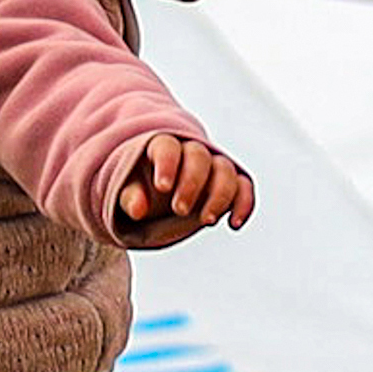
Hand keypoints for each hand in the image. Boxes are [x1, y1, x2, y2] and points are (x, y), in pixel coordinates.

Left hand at [109, 137, 252, 251]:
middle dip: (192, 183)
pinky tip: (233, 224)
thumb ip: (129, 197)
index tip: (162, 187)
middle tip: (179, 210)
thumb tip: (137, 209)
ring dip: (220, 195)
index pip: (168, 147)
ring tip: (206, 221)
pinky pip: (244, 187)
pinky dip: (244, 204)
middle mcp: (190, 152)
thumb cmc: (139, 191)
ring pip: (225, 170)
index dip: (167, 164)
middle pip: (198, 156)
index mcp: (161, 148)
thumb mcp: (128, 194)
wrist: (157, 197)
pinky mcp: (229, 184)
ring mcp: (212, 167)